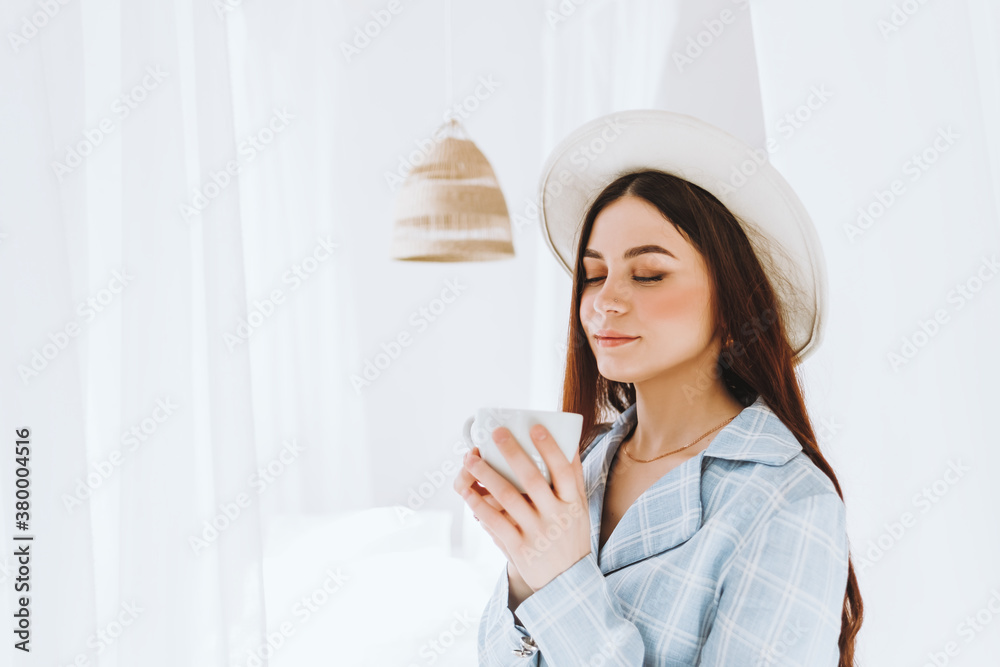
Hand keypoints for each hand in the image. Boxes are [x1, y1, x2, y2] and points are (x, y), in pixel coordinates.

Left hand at [457, 424, 590, 590]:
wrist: (568, 584)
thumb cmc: (572, 537)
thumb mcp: (580, 509)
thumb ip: (574, 479)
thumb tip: (568, 442)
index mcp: (573, 503)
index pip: (564, 470)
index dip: (550, 448)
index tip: (535, 428)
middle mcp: (556, 517)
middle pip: (532, 479)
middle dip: (512, 453)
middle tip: (496, 433)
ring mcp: (536, 533)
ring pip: (508, 498)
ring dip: (487, 475)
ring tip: (471, 458)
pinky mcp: (518, 549)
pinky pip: (496, 522)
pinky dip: (480, 505)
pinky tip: (469, 491)